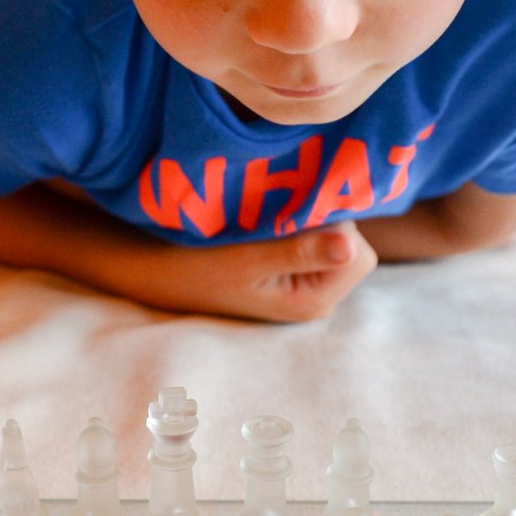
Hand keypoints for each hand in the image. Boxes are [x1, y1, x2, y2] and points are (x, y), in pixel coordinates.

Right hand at [143, 222, 377, 323]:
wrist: (158, 271)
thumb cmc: (197, 266)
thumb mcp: (248, 259)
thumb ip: (300, 252)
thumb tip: (350, 248)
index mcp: (314, 302)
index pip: (357, 252)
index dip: (331, 225)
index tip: (289, 216)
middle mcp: (319, 296)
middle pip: (350, 241)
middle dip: (320, 219)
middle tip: (273, 214)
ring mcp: (307, 281)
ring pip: (333, 233)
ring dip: (306, 216)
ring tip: (265, 217)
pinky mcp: (294, 267)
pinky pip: (315, 234)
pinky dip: (296, 220)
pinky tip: (265, 222)